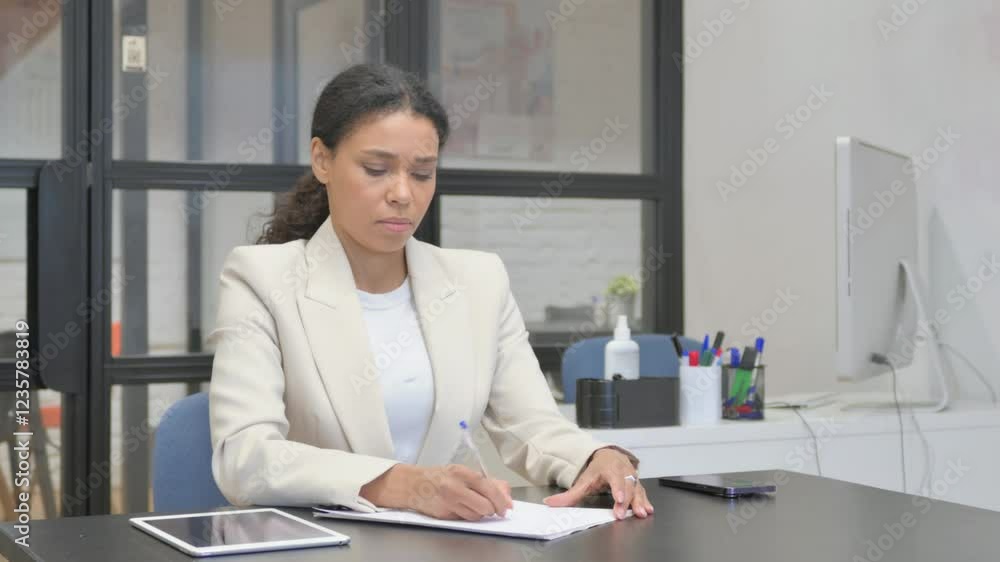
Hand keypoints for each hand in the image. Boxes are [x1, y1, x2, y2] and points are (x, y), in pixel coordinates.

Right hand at [362, 464, 512, 520]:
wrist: (413, 484)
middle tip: (494, 509)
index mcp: (462, 473)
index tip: (507, 507)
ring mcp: (449, 503)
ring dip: (480, 514)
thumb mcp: (463, 472)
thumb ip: (486, 481)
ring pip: (476, 516)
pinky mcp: (444, 515)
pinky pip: (464, 520)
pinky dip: (468, 516)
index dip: (501, 500)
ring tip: (474, 505)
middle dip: (492, 510)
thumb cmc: (441, 477)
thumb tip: (506, 493)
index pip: (489, 488)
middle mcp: (455, 488)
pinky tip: (463, 508)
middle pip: (485, 506)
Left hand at [543, 448, 652, 519]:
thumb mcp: (583, 480)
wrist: (609, 456)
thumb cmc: (596, 470)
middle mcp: (622, 470)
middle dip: (626, 500)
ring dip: (639, 501)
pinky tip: (648, 509)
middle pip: (626, 485)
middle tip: (624, 513)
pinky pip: (642, 491)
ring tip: (641, 513)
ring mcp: (631, 476)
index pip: (614, 477)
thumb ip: (569, 495)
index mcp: (609, 467)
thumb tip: (549, 502)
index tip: (618, 498)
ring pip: (637, 488)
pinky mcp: (637, 483)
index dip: (617, 488)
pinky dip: (645, 500)